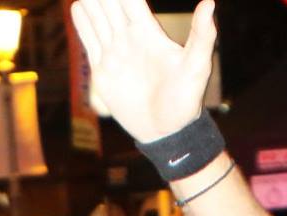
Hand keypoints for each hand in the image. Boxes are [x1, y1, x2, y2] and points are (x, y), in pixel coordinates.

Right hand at [69, 0, 217, 145]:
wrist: (166, 131)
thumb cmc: (185, 100)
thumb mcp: (197, 66)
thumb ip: (202, 35)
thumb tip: (210, 2)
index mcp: (149, 33)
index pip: (130, 1)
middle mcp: (130, 38)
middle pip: (110, 5)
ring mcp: (115, 53)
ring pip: (97, 19)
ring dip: (90, 3)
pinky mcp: (103, 71)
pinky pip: (89, 42)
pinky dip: (82, 24)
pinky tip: (77, 7)